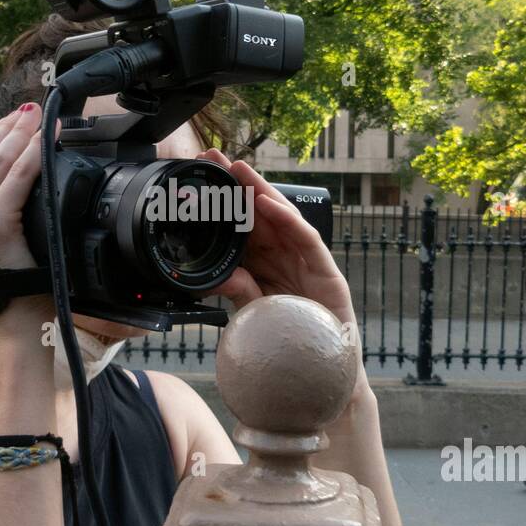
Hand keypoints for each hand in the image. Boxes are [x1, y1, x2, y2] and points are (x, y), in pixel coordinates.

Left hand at [198, 149, 354, 327]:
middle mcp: (283, 255)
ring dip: (260, 191)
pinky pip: (306, 239)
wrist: (321, 369)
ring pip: (283, 218)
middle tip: (213, 156)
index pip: (241, 224)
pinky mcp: (325, 270)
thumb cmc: (289, 339)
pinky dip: (287, 220)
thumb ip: (238, 290)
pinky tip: (267, 204)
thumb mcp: (253, 312)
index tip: (200, 177)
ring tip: (239, 169)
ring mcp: (305, 260)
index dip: (223, 200)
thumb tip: (213, 276)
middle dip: (238, 184)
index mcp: (263, 263)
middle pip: (259, 213)